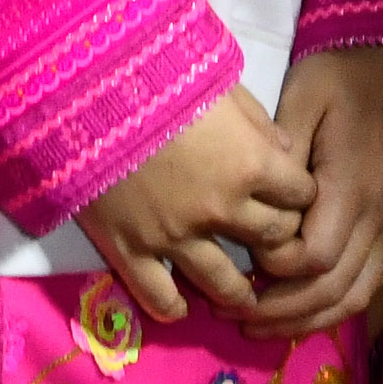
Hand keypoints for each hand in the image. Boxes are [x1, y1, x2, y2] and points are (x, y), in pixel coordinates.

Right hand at [74, 87, 310, 334]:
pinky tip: (182, 305)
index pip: (300, 195)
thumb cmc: (154, 75)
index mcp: (249, 163)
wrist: (81, 91)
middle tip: (270, 238)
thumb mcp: (217, 83)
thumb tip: (285, 149)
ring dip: (240, 292)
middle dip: (279, 238)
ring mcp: (175, 237)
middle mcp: (220, 209)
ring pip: (227, 284)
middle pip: (273, 239)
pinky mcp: (131, 251)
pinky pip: (161, 298)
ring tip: (241, 296)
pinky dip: (176, 308)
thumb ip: (256, 120)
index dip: (300, 193)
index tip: (292, 193)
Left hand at [244, 45, 382, 344]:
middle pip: (335, 287)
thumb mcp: (299, 103)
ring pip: (358, 292)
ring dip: (310, 318)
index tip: (240, 263)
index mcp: (352, 186)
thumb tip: (257, 215)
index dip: (276, 270)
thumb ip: (279, 164)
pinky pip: (371, 277)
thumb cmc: (337, 72)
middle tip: (234, 317)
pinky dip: (338, 303)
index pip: (315, 257)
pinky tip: (306, 309)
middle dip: (283, 312)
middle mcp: (378, 213)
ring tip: (264, 327)